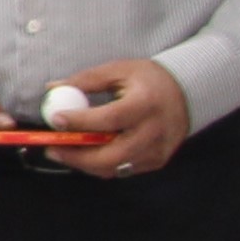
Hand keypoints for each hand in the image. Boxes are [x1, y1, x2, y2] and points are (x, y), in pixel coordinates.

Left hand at [49, 58, 193, 176]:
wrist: (187, 93)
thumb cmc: (149, 80)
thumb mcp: (119, 71)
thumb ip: (86, 80)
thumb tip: (52, 89)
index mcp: (146, 104)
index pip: (110, 118)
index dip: (80, 121)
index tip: (56, 119)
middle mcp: (154, 131)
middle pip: (111, 155)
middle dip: (76, 156)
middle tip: (52, 149)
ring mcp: (157, 150)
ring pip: (114, 168)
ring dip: (84, 164)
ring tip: (64, 152)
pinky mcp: (156, 161)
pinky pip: (122, 170)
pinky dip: (100, 165)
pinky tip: (86, 155)